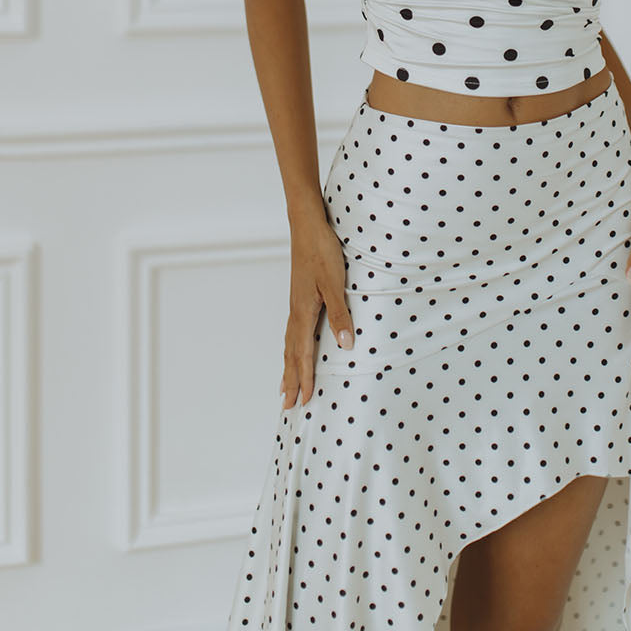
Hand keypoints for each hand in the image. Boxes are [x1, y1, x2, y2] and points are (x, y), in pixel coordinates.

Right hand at [280, 210, 354, 409]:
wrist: (307, 225)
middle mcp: (296, 311)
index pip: (304, 353)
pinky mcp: (300, 295)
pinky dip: (292, 347)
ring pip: (290, 343)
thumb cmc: (321, 251)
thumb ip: (340, 314)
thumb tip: (346, 346)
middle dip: (291, 379)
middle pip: (291, 353)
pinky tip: (296, 346)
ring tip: (285, 385)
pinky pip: (293, 330)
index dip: (304, 378)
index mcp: (303, 312)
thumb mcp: (334, 282)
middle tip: (287, 406)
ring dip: (289, 365)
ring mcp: (296, 303)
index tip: (302, 401)